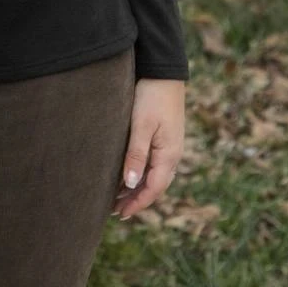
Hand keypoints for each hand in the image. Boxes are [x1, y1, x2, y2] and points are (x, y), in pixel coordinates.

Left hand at [111, 78, 185, 221]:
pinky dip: (141, 174)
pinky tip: (128, 175)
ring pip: (154, 176)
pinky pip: (154, 165)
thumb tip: (131, 184)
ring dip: (138, 188)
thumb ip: (136, 155)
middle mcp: (172, 155)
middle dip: (136, 200)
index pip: (153, 189)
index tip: (119, 214)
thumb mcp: (141, 126)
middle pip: (154, 186)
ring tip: (118, 198)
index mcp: (169, 155)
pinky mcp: (165, 138)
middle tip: (115, 211)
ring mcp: (170, 147)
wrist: (163, 71)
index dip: (136, 204)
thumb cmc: (151, 96)